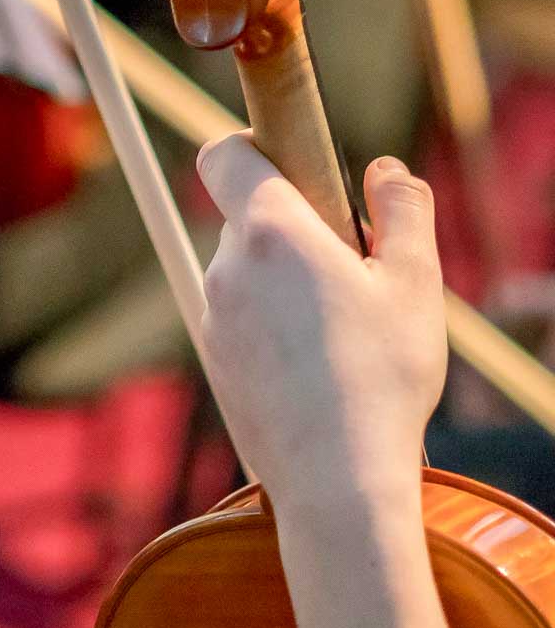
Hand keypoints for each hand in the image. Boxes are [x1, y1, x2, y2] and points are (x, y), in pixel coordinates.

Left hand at [197, 133, 446, 517]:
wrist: (335, 482)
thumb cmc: (380, 377)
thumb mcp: (414, 282)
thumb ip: (404, 209)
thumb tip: (385, 170)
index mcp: (269, 231)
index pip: (224, 155)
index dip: (251, 145)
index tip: (292, 164)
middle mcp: (227, 267)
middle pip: (247, 216)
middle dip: (291, 225)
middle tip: (347, 266)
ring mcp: (211, 317)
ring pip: (246, 270)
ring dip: (282, 278)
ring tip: (338, 326)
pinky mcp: (212, 360)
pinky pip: (240, 316)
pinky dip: (270, 322)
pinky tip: (316, 362)